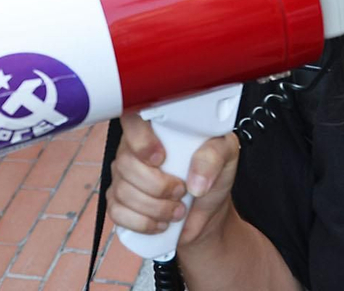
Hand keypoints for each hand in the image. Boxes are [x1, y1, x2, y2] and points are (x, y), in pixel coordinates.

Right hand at [105, 109, 239, 247]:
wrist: (207, 214)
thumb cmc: (212, 176)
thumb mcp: (225, 156)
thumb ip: (214, 156)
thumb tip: (195, 181)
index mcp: (156, 128)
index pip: (131, 120)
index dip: (140, 139)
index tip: (161, 158)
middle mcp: (134, 149)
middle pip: (127, 163)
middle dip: (158, 186)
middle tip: (181, 191)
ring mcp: (123, 177)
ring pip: (123, 192)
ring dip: (156, 208)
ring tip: (178, 210)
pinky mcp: (119, 204)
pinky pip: (118, 214)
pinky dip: (143, 223)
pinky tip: (161, 223)